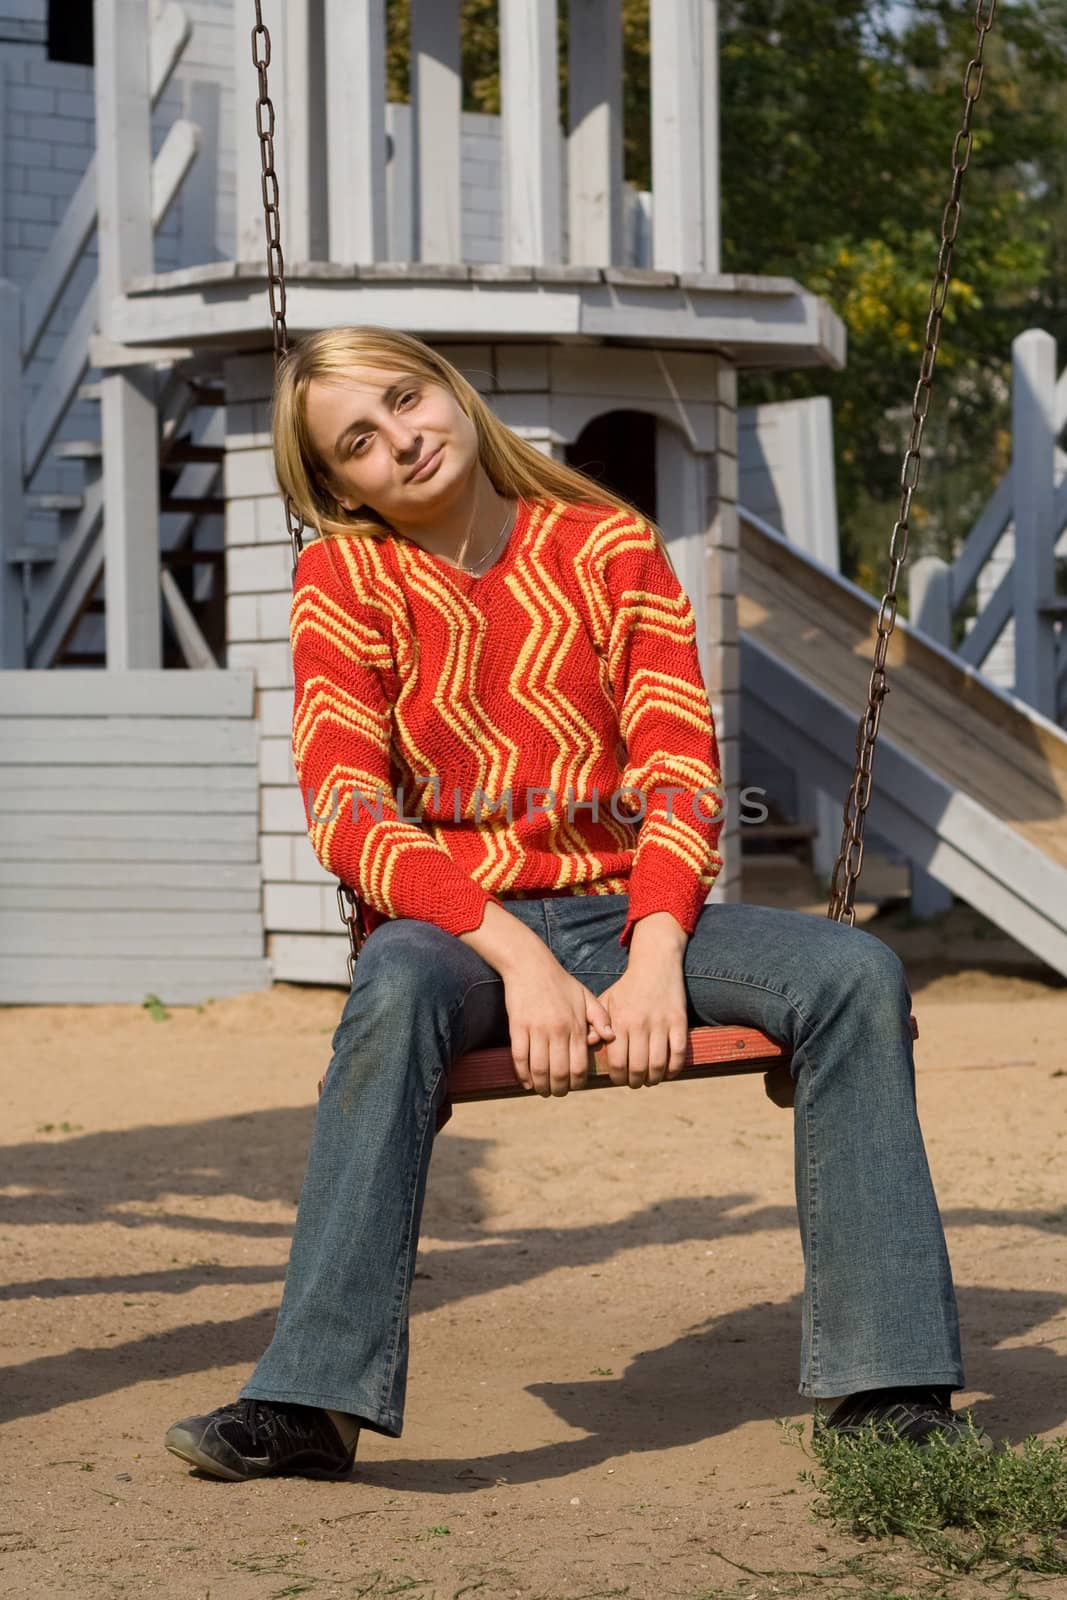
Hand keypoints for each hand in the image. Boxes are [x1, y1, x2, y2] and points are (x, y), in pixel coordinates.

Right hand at [502, 945, 615, 1097]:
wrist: (530, 964)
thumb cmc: (560, 982)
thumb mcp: (585, 996)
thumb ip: (600, 1017)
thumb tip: (610, 1038)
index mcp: (576, 1026)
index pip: (580, 1066)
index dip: (577, 1082)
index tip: (573, 1086)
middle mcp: (558, 1030)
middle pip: (560, 1073)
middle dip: (559, 1089)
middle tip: (557, 1093)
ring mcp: (537, 1029)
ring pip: (539, 1069)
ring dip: (541, 1086)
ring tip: (542, 1091)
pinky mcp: (518, 1027)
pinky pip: (520, 1058)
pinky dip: (522, 1074)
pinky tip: (526, 1082)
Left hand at [594, 926, 688, 1087]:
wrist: (655, 965)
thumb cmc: (627, 988)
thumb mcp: (607, 1001)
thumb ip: (596, 1024)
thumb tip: (588, 1045)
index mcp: (619, 1021)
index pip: (617, 1062)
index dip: (617, 1077)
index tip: (618, 1079)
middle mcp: (639, 1023)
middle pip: (638, 1067)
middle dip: (635, 1081)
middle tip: (634, 1082)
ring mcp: (661, 1023)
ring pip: (658, 1064)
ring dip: (654, 1078)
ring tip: (650, 1079)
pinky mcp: (679, 1021)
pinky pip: (679, 1053)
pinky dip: (674, 1069)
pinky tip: (668, 1072)